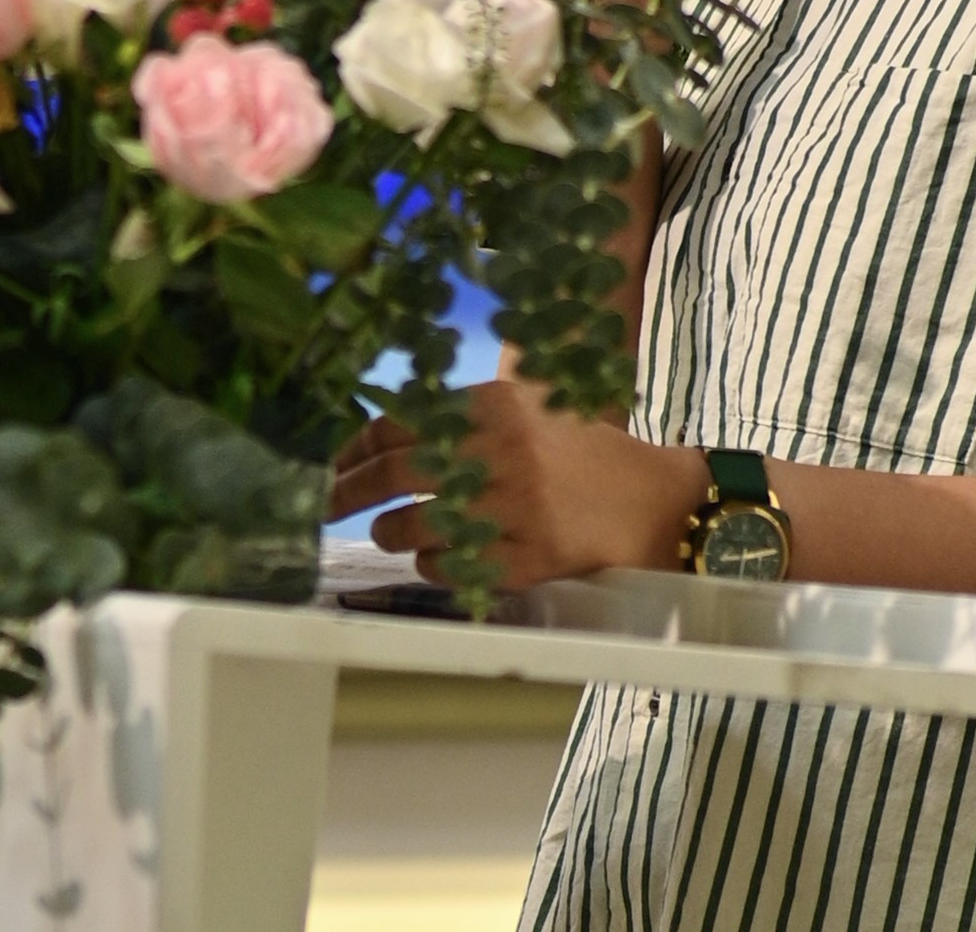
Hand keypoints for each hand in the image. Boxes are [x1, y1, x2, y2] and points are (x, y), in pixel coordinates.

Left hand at [328, 379, 707, 590]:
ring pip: (417, 528)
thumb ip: (460, 416)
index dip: (354, 447)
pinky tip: (436, 559)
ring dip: (390, 534)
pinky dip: (434, 567)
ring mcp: (516, 509)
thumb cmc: (577, 452)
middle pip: (395, 474)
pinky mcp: (530, 558)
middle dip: (347, 493)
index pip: (399, 423)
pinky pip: (454, 569)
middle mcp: (501, 453)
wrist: (652, 500)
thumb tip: (375, 432)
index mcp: (495, 407)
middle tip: (324, 506)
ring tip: (388, 534)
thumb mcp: (525, 410)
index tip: (332, 464)